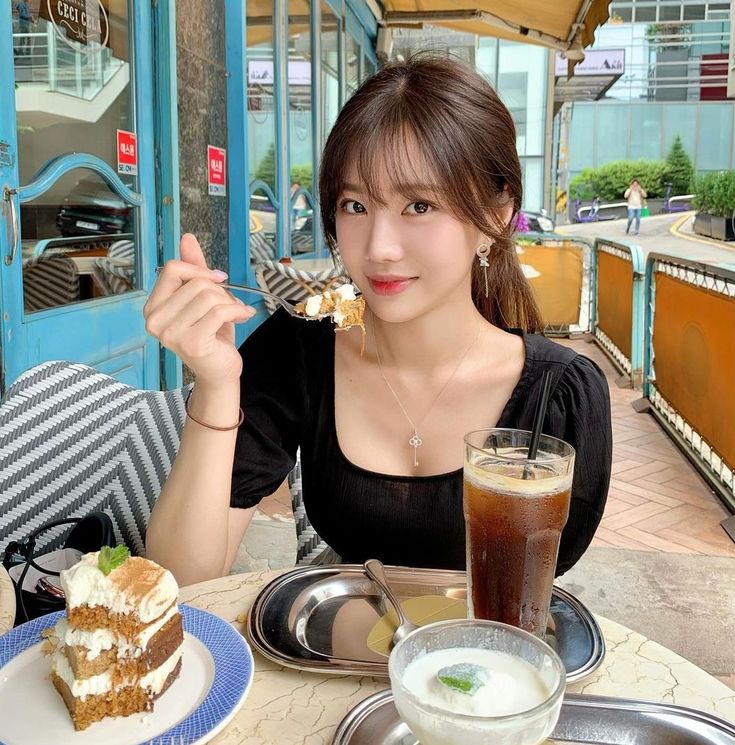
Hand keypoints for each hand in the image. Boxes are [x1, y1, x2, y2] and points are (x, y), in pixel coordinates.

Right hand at [144, 234, 254, 384]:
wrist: (219, 370)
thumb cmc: (211, 334)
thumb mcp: (202, 298)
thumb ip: (194, 269)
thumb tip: (187, 238)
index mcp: (153, 307)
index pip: (171, 269)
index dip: (200, 270)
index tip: (220, 280)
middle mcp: (154, 320)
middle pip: (195, 283)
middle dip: (220, 291)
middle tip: (230, 305)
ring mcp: (170, 334)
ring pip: (208, 296)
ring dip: (229, 302)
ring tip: (235, 313)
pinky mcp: (191, 343)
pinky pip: (219, 312)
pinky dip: (237, 311)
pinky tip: (243, 317)